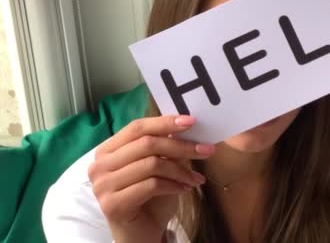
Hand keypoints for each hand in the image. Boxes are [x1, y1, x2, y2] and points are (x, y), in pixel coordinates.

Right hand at [88, 115, 214, 242]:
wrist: (140, 235)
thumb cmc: (149, 199)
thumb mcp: (159, 167)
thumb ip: (165, 147)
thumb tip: (185, 125)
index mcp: (107, 150)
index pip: (137, 127)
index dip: (165, 122)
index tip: (192, 121)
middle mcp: (99, 165)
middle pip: (147, 144)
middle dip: (181, 146)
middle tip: (206, 150)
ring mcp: (103, 186)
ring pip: (152, 164)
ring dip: (181, 170)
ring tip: (195, 178)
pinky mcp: (112, 205)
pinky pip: (151, 185)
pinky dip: (174, 185)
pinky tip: (184, 189)